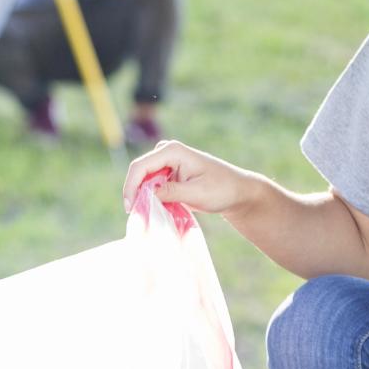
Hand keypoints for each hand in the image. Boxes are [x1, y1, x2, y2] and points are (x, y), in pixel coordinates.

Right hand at [122, 140, 259, 217]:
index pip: (140, 167)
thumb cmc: (222, 189)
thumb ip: (170, 192)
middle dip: (135, 194)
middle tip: (138, 216)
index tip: (131, 208)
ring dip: (143, 198)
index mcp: (172, 151)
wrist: (237, 191)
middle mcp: (166, 152)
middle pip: (139, 173)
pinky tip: (156, 212)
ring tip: (147, 217)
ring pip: (143, 181)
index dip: (131, 187)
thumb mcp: (196, 193)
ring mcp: (166, 163)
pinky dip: (151, 199)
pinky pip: (151, 186)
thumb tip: (146, 195)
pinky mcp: (168, 174)